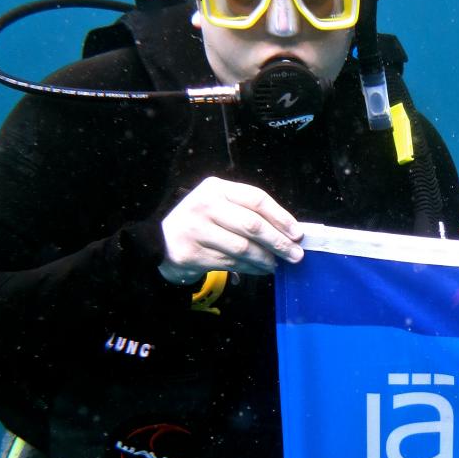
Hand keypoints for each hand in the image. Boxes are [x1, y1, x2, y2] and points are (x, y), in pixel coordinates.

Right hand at [159, 177, 303, 283]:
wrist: (161, 241)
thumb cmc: (201, 222)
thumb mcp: (220, 206)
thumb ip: (248, 212)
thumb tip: (288, 232)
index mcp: (216, 188)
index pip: (256, 199)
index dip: (281, 217)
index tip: (297, 233)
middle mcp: (204, 205)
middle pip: (252, 225)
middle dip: (278, 242)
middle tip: (295, 254)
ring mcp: (195, 230)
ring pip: (243, 248)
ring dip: (266, 259)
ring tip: (277, 264)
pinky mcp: (191, 254)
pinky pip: (230, 263)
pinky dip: (251, 269)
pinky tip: (261, 269)